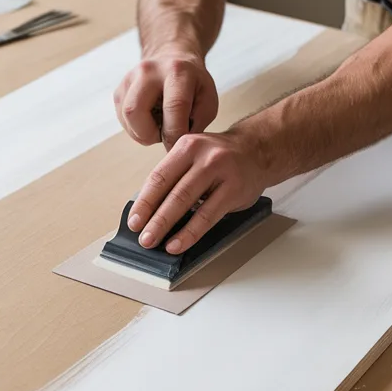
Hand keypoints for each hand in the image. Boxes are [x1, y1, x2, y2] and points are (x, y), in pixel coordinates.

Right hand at [113, 48, 218, 149]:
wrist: (174, 57)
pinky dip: (136, 128)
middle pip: (135, 111)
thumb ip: (197, 124)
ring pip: (126, 117)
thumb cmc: (193, 83)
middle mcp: (148, 71)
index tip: (179, 146)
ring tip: (159, 126)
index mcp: (177, 71)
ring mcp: (129, 78)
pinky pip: (122, 119)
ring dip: (142, 133)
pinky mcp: (119, 90)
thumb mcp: (207, 100)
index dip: (175, 134)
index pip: (173, 107)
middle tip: (164, 136)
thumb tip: (175, 146)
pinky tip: (150, 120)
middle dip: (149, 135)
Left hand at [128, 130, 267, 253]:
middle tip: (142, 237)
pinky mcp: (234, 189)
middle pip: (171, 191)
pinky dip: (190, 232)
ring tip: (155, 242)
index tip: (134, 221)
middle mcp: (202, 156)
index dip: (144, 202)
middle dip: (153, 218)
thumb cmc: (221, 158)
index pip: (159, 176)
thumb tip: (149, 210)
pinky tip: (179, 243)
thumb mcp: (194, 156)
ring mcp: (220, 171)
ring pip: (187, 202)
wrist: (257, 151)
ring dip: (167, 226)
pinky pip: (208, 215)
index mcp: (186, 147)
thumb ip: (174, 177)